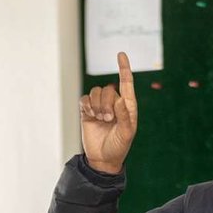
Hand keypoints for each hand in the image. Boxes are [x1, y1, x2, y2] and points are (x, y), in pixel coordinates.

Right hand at [79, 52, 137, 174]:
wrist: (102, 159)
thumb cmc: (119, 147)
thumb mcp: (126, 134)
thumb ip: (124, 116)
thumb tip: (120, 99)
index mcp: (128, 106)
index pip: (126, 83)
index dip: (124, 68)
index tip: (121, 54)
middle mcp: (114, 103)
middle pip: (108, 89)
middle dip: (106, 103)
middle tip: (108, 119)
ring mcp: (100, 107)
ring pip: (95, 92)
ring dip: (97, 105)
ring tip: (100, 119)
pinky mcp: (88, 112)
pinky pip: (84, 99)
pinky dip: (87, 106)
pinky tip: (91, 116)